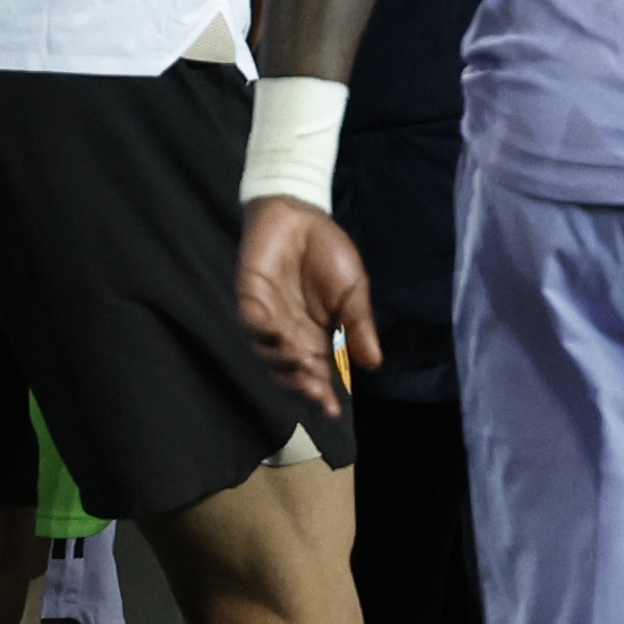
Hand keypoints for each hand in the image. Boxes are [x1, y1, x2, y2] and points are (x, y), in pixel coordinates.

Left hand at [234, 194, 380, 406]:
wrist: (303, 213)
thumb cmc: (328, 251)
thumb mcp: (354, 290)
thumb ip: (359, 325)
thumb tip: (374, 364)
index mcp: (315, 337)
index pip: (317, 374)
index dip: (323, 394)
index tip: (334, 411)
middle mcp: (288, 334)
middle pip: (290, 371)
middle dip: (302, 384)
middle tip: (317, 390)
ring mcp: (266, 317)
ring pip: (268, 353)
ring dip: (284, 361)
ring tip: (305, 361)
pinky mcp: (249, 296)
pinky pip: (252, 322)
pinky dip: (264, 332)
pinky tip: (281, 334)